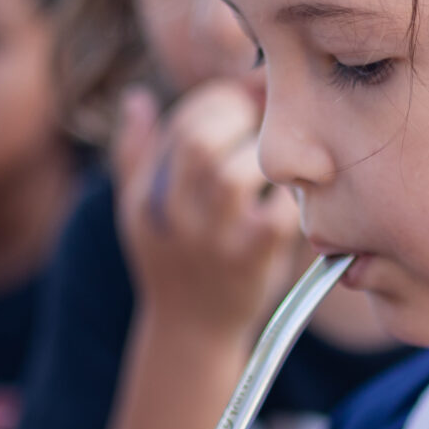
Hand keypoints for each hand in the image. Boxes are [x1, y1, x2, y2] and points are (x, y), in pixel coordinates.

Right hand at [112, 80, 303, 336]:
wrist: (193, 331)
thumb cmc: (173, 260)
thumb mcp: (140, 213)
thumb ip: (136, 155)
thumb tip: (137, 98)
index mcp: (147, 198)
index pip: (179, 126)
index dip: (218, 101)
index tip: (244, 97)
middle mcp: (174, 220)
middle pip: (200, 144)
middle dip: (241, 118)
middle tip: (265, 120)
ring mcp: (213, 243)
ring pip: (233, 176)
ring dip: (263, 155)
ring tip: (277, 156)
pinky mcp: (252, 263)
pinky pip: (276, 213)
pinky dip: (290, 195)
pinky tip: (293, 193)